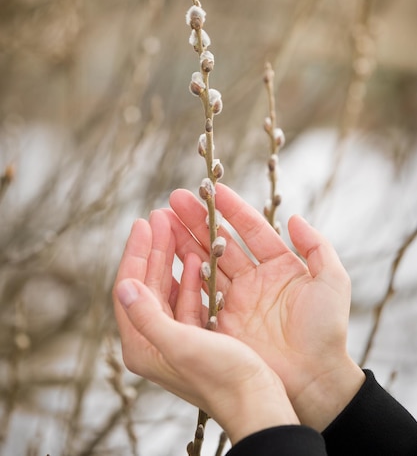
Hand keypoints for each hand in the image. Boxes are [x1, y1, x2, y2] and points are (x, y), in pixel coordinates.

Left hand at [113, 211, 298, 444]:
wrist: (257, 403)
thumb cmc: (221, 377)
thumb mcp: (181, 345)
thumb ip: (148, 317)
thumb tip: (124, 286)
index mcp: (143, 343)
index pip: (130, 287)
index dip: (136, 252)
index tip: (144, 222)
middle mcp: (155, 338)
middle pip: (148, 282)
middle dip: (155, 247)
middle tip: (160, 214)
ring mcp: (177, 335)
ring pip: (170, 285)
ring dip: (174, 256)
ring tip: (177, 225)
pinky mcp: (199, 334)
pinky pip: (190, 296)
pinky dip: (193, 274)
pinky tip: (199, 256)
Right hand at [165, 184, 364, 430]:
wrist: (316, 381)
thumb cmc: (327, 331)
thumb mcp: (333, 282)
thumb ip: (317, 246)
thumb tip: (294, 217)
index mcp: (279, 265)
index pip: (251, 229)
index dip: (232, 208)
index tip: (213, 188)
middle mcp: (253, 279)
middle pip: (220, 242)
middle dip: (197, 219)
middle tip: (174, 199)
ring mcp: (236, 300)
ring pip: (205, 263)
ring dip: (184, 241)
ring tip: (163, 220)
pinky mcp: (222, 322)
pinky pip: (200, 295)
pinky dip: (184, 275)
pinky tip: (168, 255)